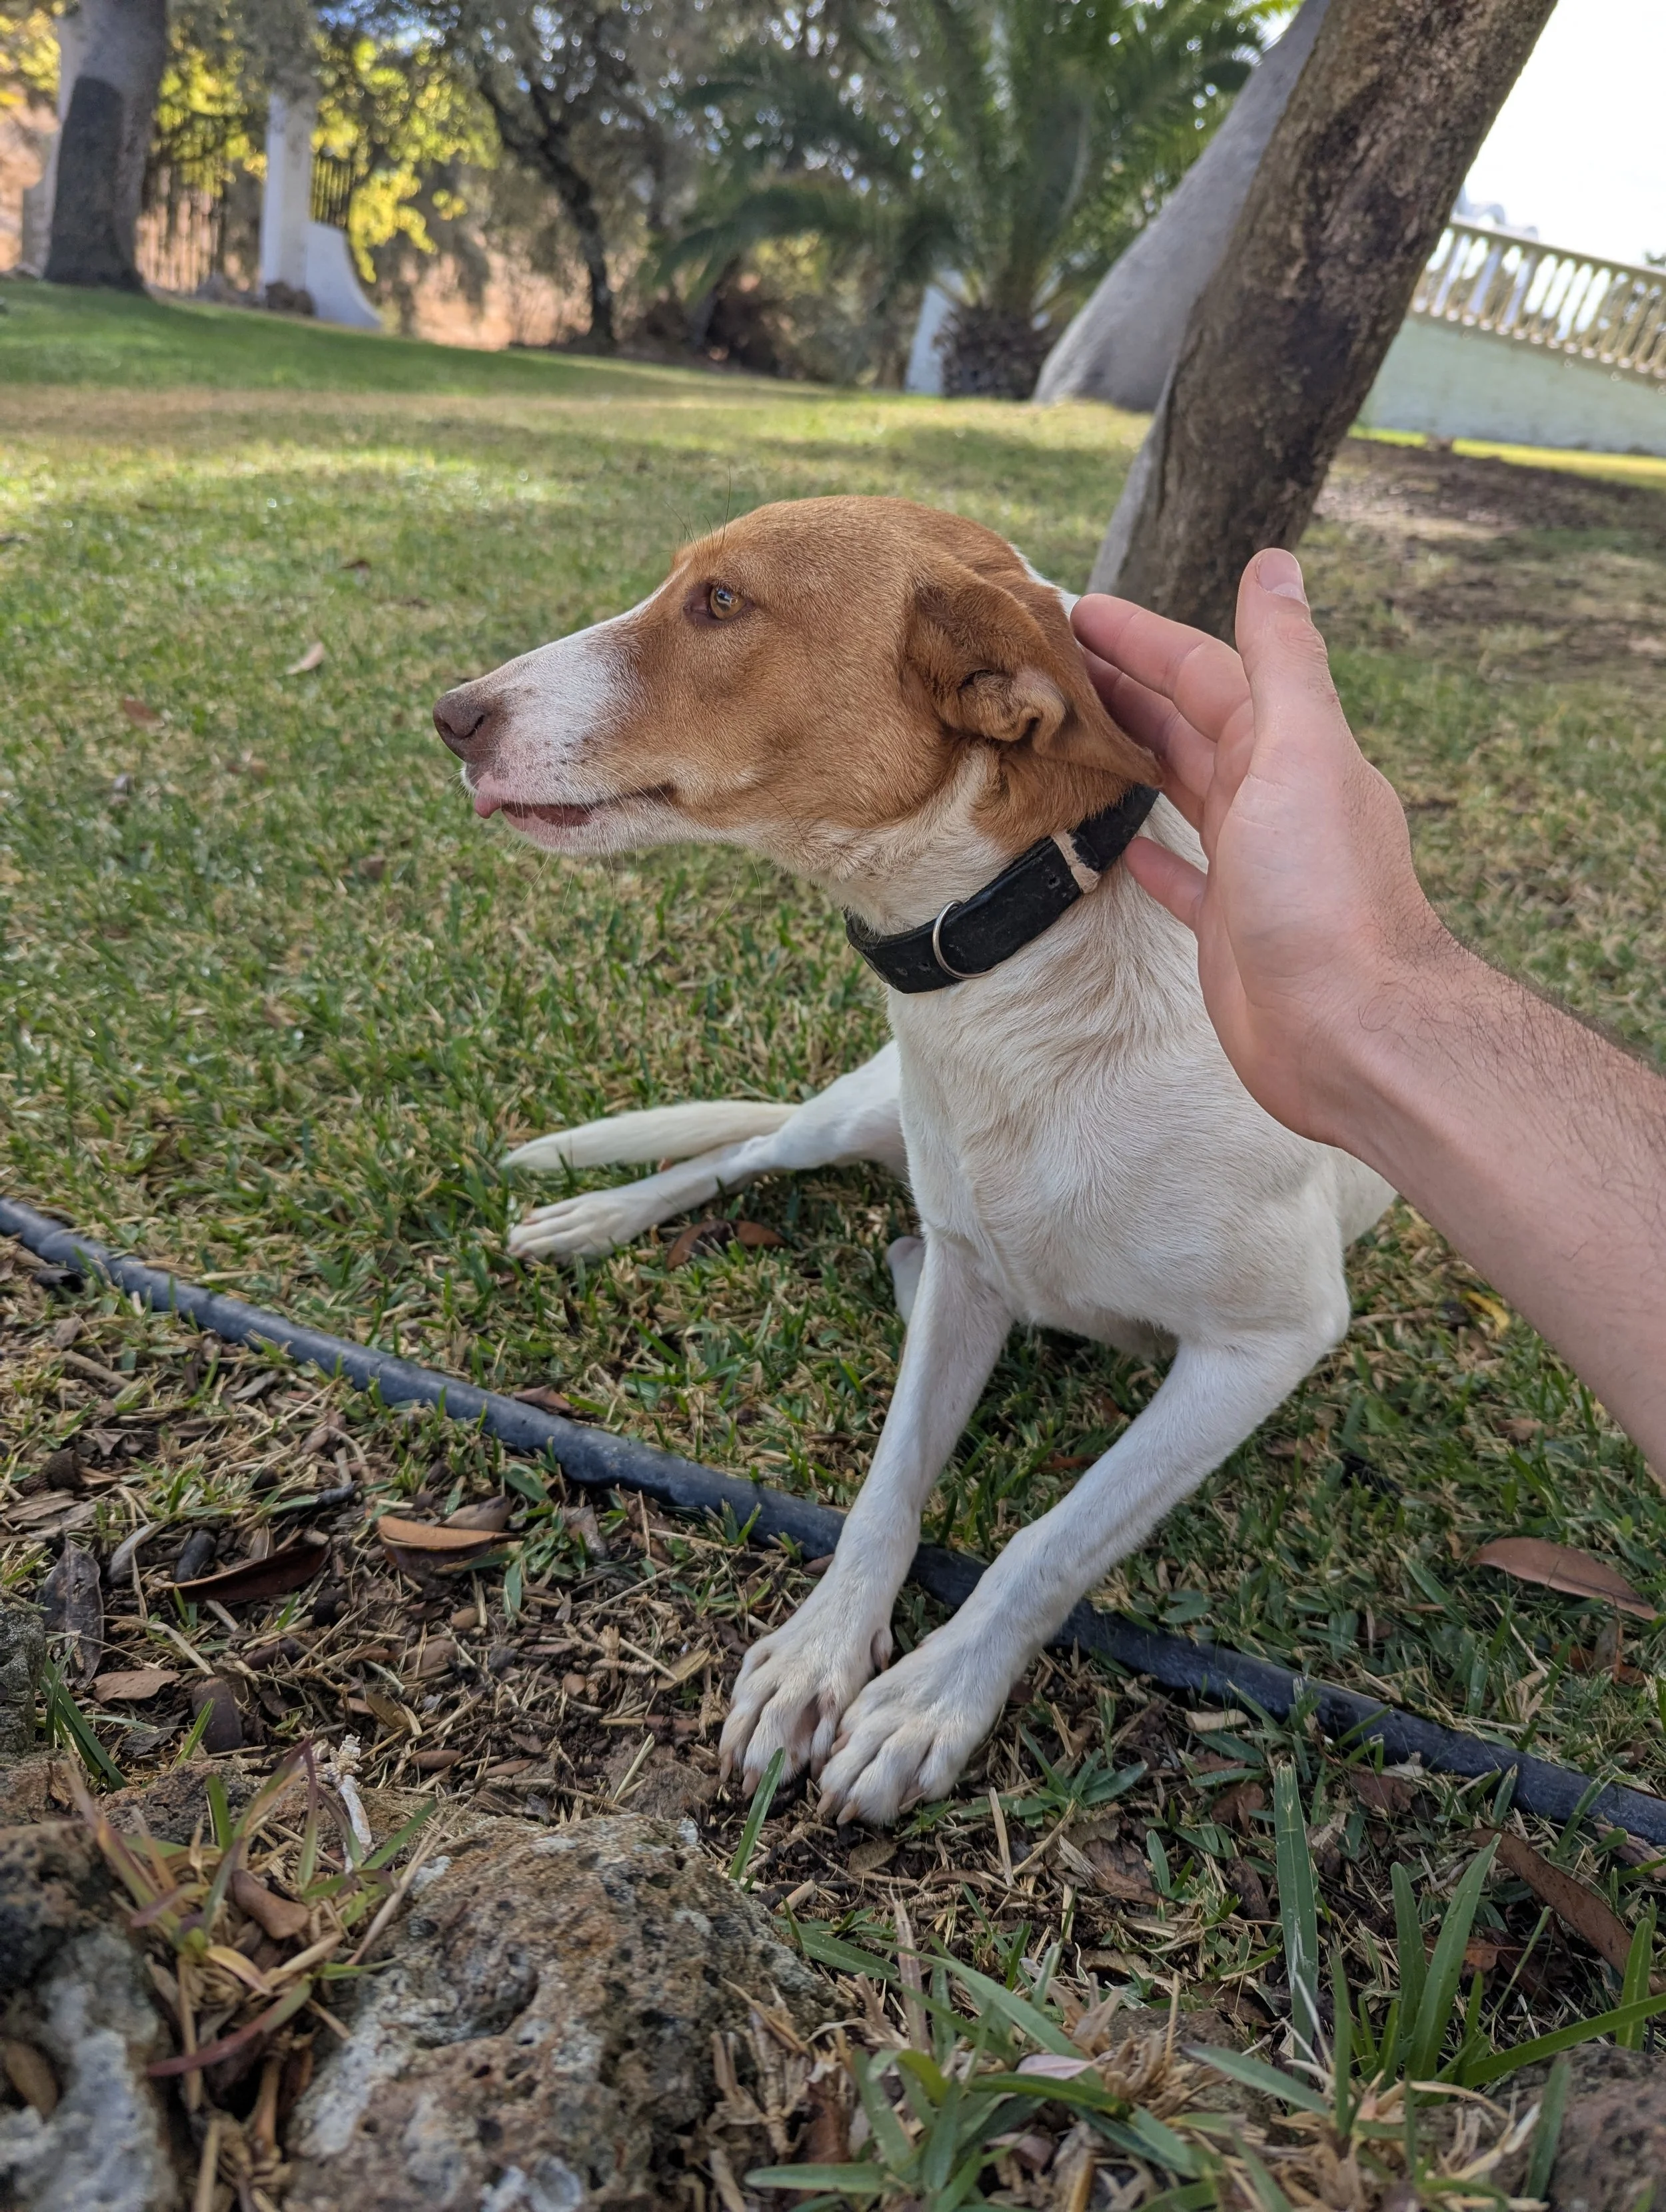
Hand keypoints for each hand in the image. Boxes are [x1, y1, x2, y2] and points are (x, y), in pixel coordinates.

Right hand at [1072, 550, 1452, 1149]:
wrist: (1350, 1030)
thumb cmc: (1324, 895)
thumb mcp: (1302, 753)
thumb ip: (1284, 658)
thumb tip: (1276, 563)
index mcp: (1286, 748)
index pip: (1203, 671)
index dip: (1142, 638)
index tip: (1073, 611)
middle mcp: (1271, 798)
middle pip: (1185, 725)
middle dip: (1124, 688)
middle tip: (1049, 664)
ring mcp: (1252, 865)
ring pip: (1180, 791)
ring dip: (1131, 756)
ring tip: (1067, 733)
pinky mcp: (1229, 930)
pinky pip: (1181, 877)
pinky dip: (1149, 852)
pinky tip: (1119, 844)